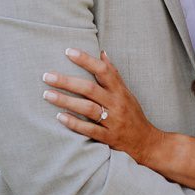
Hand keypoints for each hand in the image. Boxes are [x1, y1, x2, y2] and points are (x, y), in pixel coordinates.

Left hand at [43, 47, 158, 165]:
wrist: (146, 142)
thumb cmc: (133, 114)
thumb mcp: (126, 92)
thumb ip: (113, 74)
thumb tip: (102, 53)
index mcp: (120, 91)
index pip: (103, 70)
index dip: (86, 60)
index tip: (68, 51)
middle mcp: (117, 104)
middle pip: (90, 89)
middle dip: (67, 81)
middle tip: (47, 76)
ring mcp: (113, 121)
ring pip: (88, 108)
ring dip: (66, 101)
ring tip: (48, 95)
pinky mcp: (109, 137)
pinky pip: (90, 130)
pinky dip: (74, 123)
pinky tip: (60, 117)